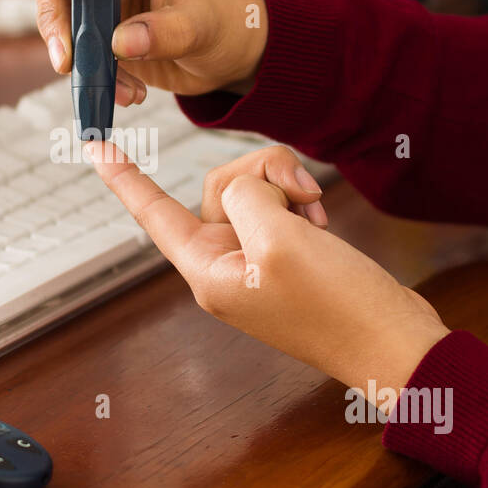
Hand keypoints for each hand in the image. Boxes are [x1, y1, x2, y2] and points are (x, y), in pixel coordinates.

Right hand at [28, 0, 267, 102]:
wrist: (235, 54)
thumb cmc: (229, 20)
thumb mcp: (204, 24)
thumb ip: (165, 32)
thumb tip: (121, 43)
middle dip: (55, 12)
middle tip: (66, 52)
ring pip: (63, 14)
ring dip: (73, 51)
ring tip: (106, 82)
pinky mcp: (104, 30)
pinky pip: (81, 48)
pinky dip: (94, 73)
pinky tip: (128, 92)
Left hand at [86, 140, 449, 398]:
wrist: (394, 341)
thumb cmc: (338, 306)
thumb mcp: (281, 240)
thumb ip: (246, 198)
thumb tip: (245, 188)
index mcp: (207, 269)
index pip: (153, 214)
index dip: (124, 178)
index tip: (94, 146)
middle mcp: (223, 264)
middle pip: (219, 188)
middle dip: (259, 175)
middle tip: (299, 194)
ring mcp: (255, 260)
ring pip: (252, 192)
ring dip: (285, 189)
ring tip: (317, 213)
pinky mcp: (285, 256)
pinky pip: (278, 207)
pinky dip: (301, 202)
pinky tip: (323, 221)